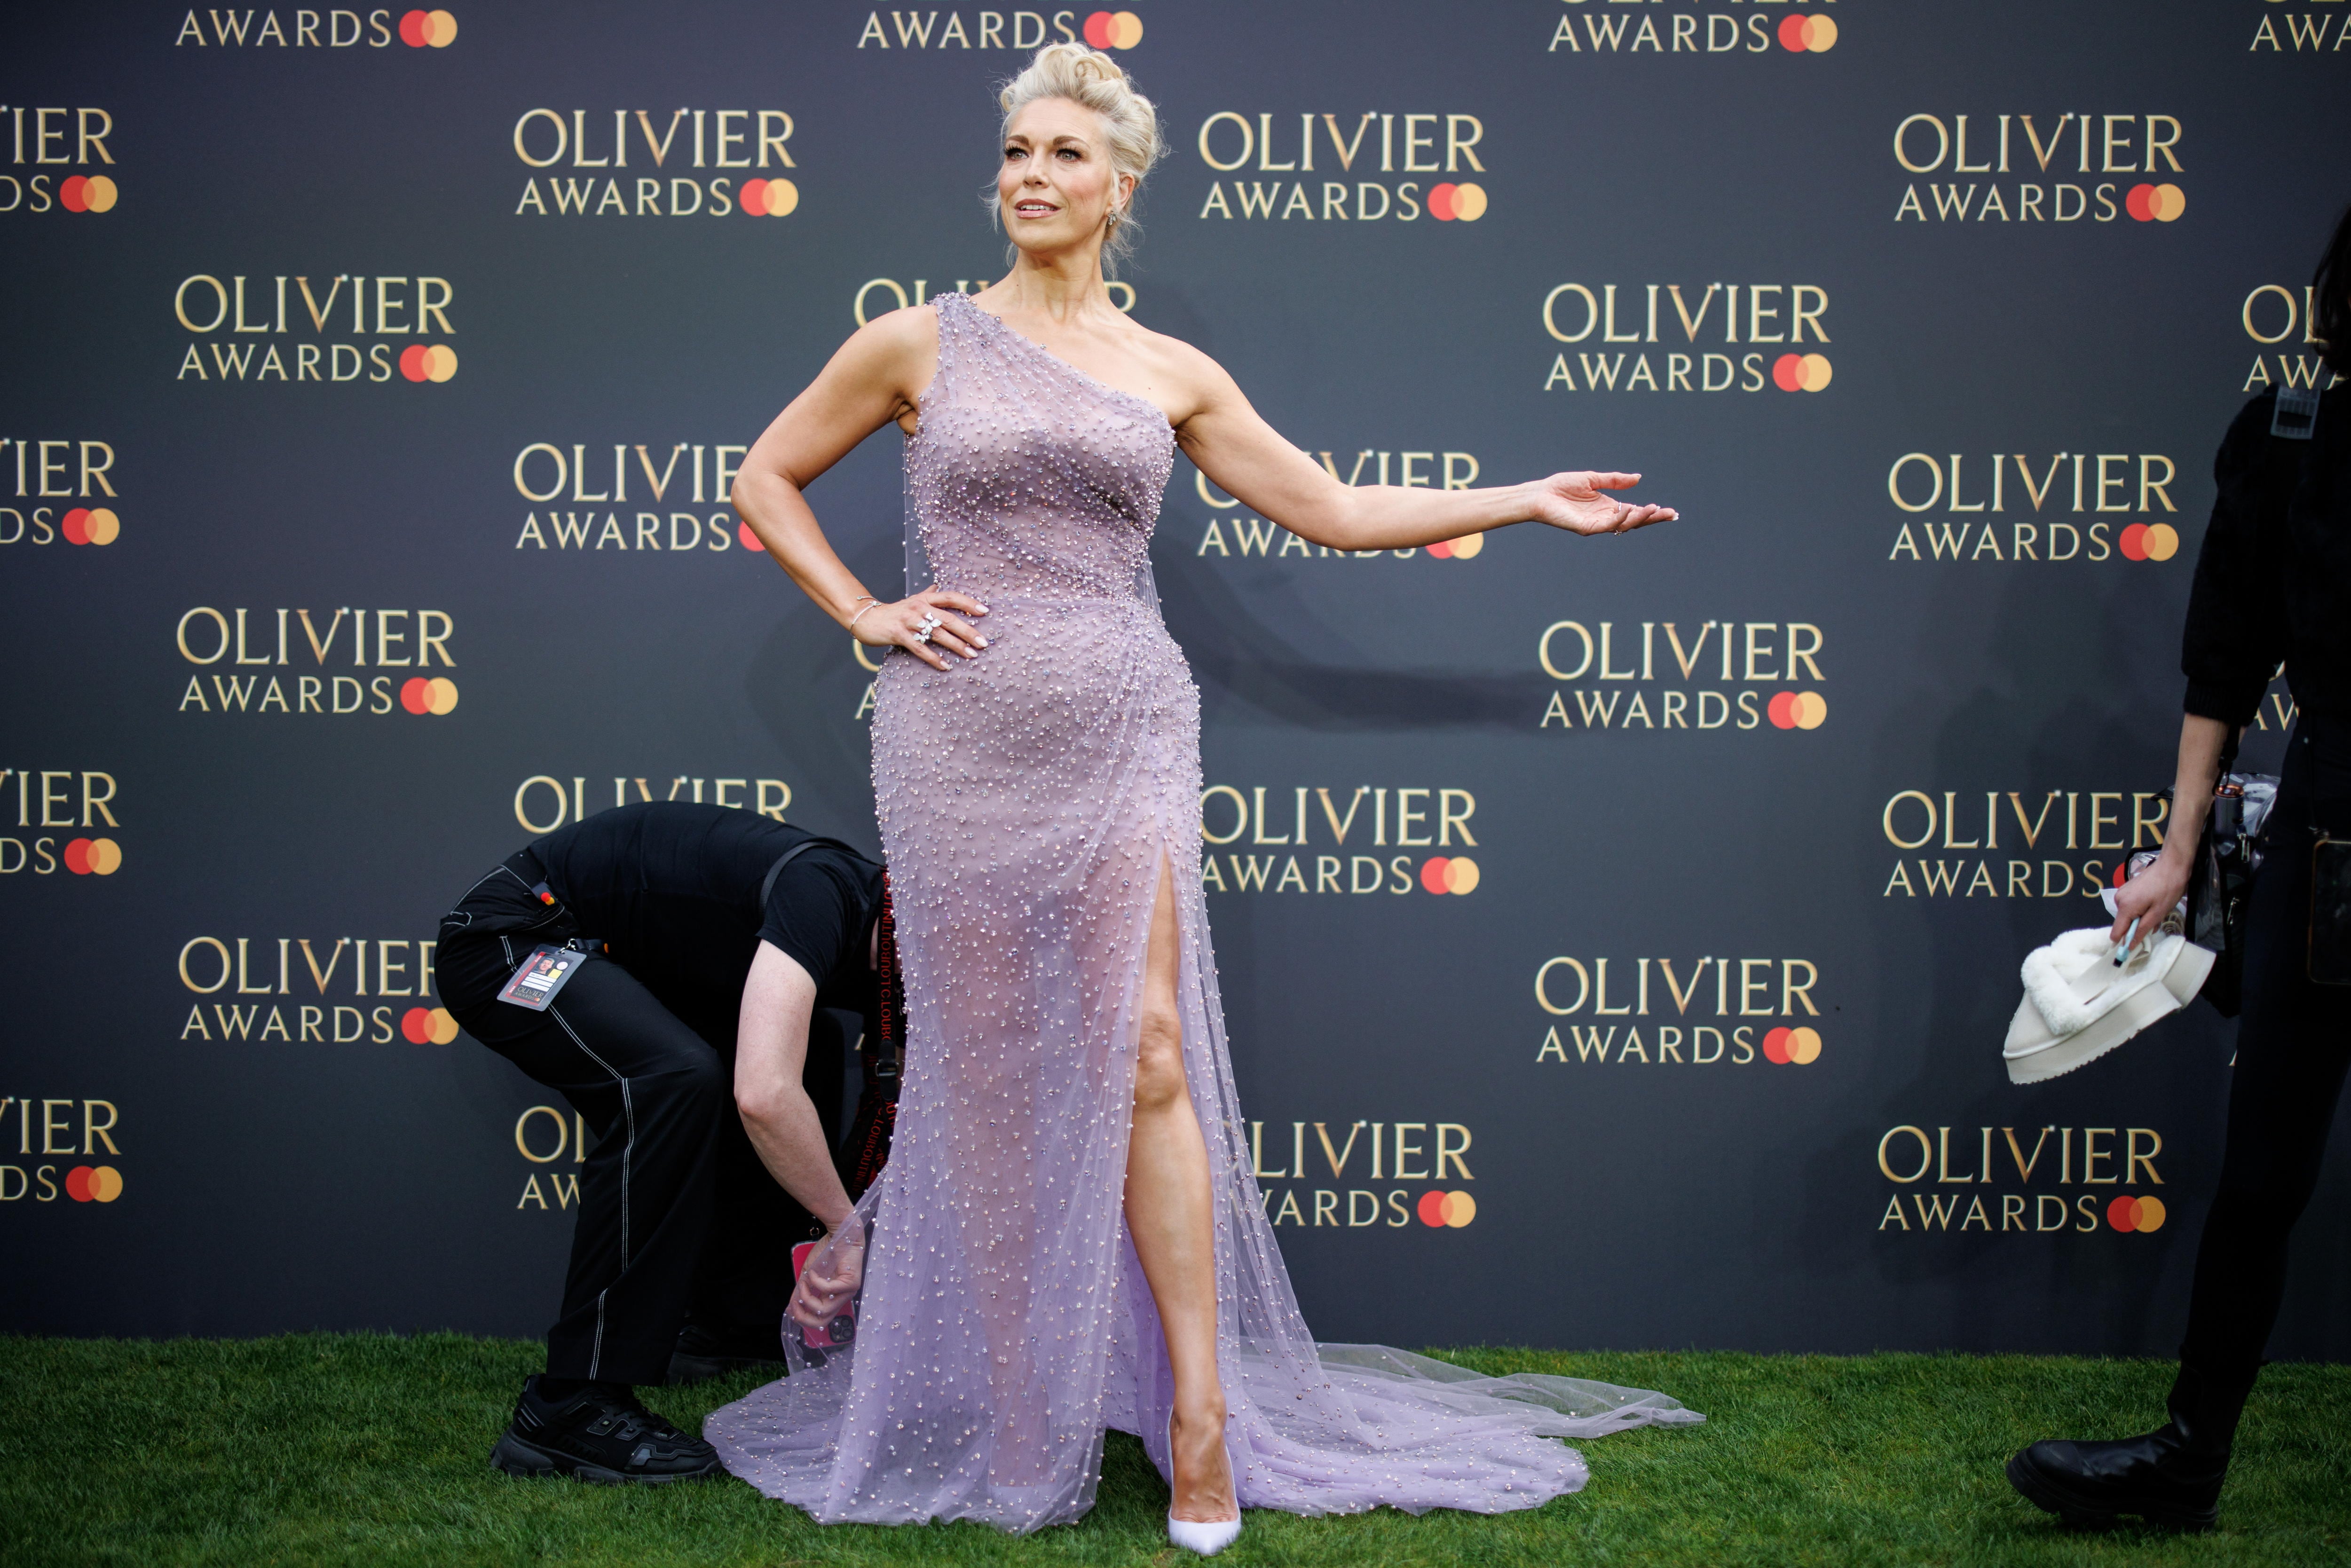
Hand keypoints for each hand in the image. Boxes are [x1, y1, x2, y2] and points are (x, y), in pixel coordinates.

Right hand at [787, 1225, 866, 1328]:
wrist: (840, 1233)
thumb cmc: (827, 1253)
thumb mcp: (808, 1276)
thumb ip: (801, 1292)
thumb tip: (790, 1308)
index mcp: (833, 1298)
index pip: (820, 1320)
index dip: (803, 1318)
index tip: (791, 1308)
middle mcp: (842, 1298)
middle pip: (823, 1321)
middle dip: (804, 1316)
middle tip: (794, 1304)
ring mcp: (848, 1292)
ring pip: (825, 1310)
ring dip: (808, 1298)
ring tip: (803, 1283)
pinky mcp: (851, 1283)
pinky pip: (828, 1291)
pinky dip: (816, 1282)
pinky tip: (813, 1272)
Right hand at [853, 589, 988, 670]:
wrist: (866, 619)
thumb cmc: (894, 612)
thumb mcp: (911, 601)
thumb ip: (927, 595)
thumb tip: (938, 587)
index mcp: (924, 599)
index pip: (950, 597)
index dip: (968, 602)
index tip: (985, 611)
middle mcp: (918, 607)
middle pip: (948, 618)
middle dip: (968, 631)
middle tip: (984, 642)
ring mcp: (908, 621)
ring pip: (937, 634)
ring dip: (956, 646)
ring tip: (971, 655)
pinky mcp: (899, 634)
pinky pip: (920, 648)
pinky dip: (934, 658)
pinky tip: (946, 666)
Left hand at [1528, 472, 1677, 536]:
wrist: (1540, 494)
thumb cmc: (1561, 486)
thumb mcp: (1593, 479)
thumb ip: (1615, 480)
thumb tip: (1638, 477)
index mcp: (1608, 507)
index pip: (1635, 511)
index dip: (1651, 512)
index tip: (1669, 510)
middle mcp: (1605, 517)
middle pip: (1634, 521)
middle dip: (1653, 518)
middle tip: (1671, 514)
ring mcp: (1597, 524)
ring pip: (1624, 525)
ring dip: (1640, 518)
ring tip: (1654, 509)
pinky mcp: (1586, 528)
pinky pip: (1607, 526)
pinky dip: (1620, 520)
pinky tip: (1630, 511)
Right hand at [2111, 849, 2191, 944]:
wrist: (2171, 865)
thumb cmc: (2168, 889)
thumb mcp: (2158, 913)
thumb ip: (2141, 930)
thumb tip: (2129, 945)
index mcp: (2125, 907)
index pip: (2116, 932)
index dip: (2124, 942)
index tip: (2134, 948)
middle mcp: (2119, 900)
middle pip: (2123, 923)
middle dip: (2136, 928)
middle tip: (2155, 922)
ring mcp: (2122, 892)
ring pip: (2128, 915)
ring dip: (2140, 918)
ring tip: (2156, 911)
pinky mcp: (2127, 888)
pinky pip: (2130, 906)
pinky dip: (2139, 909)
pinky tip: (2152, 903)